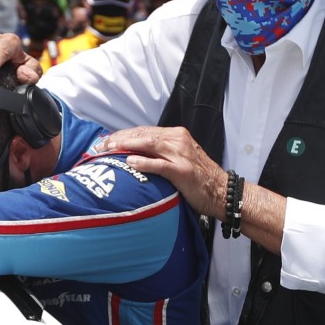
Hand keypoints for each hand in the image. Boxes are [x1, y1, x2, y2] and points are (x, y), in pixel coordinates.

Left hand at [103, 126, 226, 218]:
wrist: (223, 192)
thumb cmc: (199, 179)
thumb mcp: (179, 159)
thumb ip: (160, 154)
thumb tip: (134, 155)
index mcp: (176, 136)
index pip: (144, 131)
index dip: (123, 134)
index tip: (106, 140)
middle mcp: (178, 140)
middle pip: (143, 135)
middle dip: (120, 138)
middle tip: (101, 145)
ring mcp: (182, 155)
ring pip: (150, 145)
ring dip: (127, 145)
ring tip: (110, 149)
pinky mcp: (184, 171)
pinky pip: (160, 165)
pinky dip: (145, 162)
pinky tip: (131, 162)